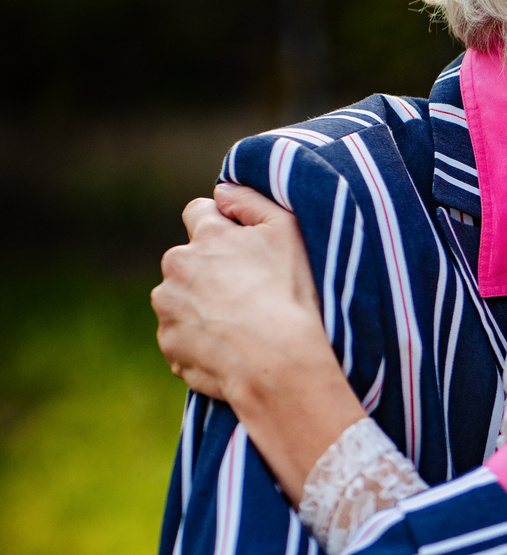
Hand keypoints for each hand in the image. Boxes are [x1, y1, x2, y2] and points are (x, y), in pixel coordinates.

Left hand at [153, 184, 363, 503]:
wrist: (277, 363)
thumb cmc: (290, 296)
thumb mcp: (288, 233)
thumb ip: (253, 201)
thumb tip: (222, 191)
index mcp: (205, 236)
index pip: (199, 212)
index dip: (220, 227)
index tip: (241, 249)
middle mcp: (176, 266)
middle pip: (187, 261)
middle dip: (208, 272)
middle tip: (247, 295)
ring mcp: (168, 308)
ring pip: (180, 300)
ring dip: (200, 308)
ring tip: (240, 328)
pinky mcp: (169, 345)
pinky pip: (182, 339)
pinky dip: (200, 343)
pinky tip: (231, 351)